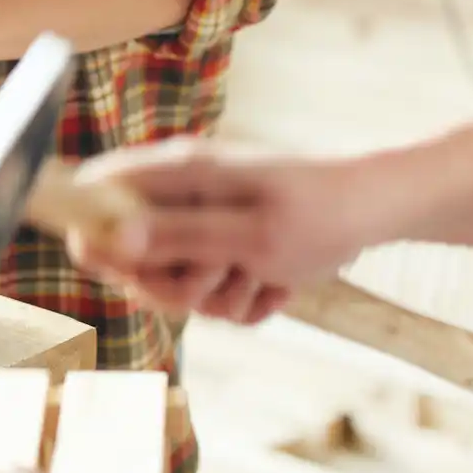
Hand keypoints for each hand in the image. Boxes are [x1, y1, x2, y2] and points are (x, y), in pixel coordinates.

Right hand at [68, 139, 370, 324]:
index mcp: (178, 172)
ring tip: (259, 276)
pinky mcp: (228, 251)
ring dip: (216, 296)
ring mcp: (206, 225)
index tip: (121, 270)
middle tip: (213, 280)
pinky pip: (212, 296)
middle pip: (133, 257)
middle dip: (171, 284)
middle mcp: (183, 196)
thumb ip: (177, 236)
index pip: (98, 191)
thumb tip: (112, 240)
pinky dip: (244, 300)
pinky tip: (275, 283)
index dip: (96, 235)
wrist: (376, 213)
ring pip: (175, 285)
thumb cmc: (317, 213)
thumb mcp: (248, 234)